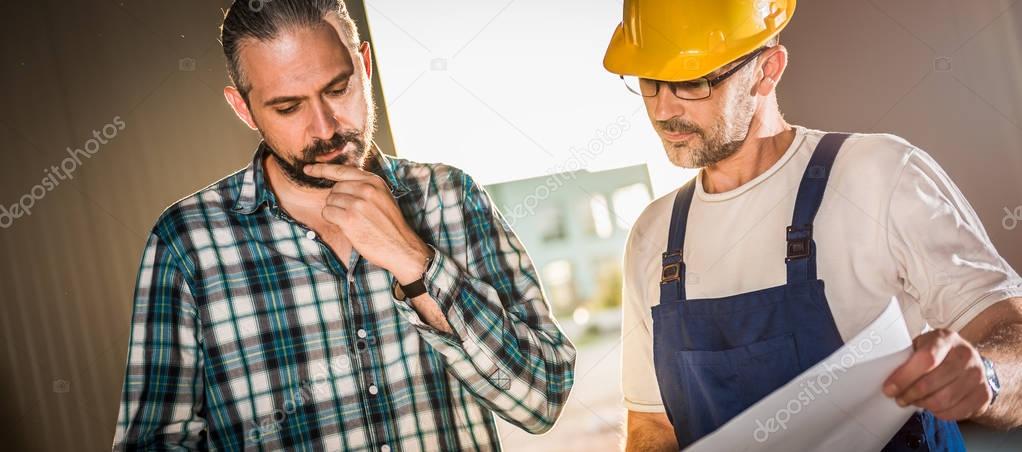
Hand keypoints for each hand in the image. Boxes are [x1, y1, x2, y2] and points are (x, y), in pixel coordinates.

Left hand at [303, 163, 430, 282]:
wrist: (401, 247)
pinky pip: (328, 213)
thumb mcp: (383, 197)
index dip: (322, 169)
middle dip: (336, 200)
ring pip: (330, 201)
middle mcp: (366, 189)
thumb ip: (365, 186)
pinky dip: (332, 219)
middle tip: (350, 213)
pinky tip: (346, 226)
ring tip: (352, 221)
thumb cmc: (391, 225)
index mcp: (374, 181)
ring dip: (334, 211)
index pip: (342, 170)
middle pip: (335, 188)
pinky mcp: (350, 219)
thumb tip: (339, 183)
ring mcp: (357, 204)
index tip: (309, 168)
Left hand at [883, 329, 991, 420]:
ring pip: (943, 400)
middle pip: (932, 382)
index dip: (904, 377)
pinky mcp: (983, 394)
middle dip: (910, 394)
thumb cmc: (940, 354)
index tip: (889, 388)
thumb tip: (882, 371)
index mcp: (946, 339)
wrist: (973, 364)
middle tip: (899, 398)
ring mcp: (978, 375)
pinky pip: (955, 411)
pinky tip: (931, 406)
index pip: (925, 359)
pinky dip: (938, 413)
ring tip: (913, 401)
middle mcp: (966, 355)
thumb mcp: (923, 345)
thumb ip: (907, 355)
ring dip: (923, 404)